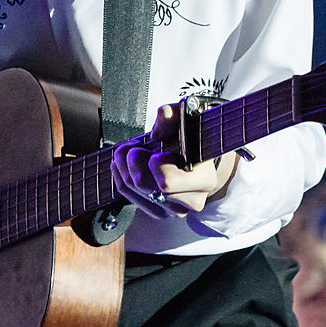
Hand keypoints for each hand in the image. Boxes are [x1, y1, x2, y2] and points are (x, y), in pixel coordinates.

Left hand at [111, 103, 237, 218]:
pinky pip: (129, 198)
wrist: (196, 158)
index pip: (167, 181)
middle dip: (133, 162)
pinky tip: (124, 166)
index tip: (157, 151)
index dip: (155, 163)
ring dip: (125, 169)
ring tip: (129, 153)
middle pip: (146, 186)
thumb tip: (164, 114)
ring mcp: (175, 210)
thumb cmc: (191, 141)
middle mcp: (191, 200)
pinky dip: (121, 178)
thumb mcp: (186, 122)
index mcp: (204, 180)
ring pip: (136, 191)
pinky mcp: (159, 212)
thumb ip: (176, 115)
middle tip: (134, 148)